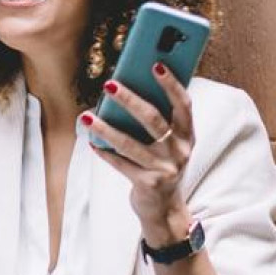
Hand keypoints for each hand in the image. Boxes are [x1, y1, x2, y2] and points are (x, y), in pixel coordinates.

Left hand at [81, 63, 195, 245]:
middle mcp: (180, 151)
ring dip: (105, 129)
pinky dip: (105, 153)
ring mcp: (165, 169)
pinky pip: (121, 164)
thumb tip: (127, 90)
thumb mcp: (170, 143)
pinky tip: (91, 142)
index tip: (155, 65)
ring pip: (130, 144)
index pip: (183, 104)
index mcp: (188, 135)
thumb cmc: (163, 165)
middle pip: (153, 120)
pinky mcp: (148, 184)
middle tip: (109, 84)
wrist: (166, 209)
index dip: (171, 84)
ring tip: (86, 116)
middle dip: (130, 100)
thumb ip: (159, 121)